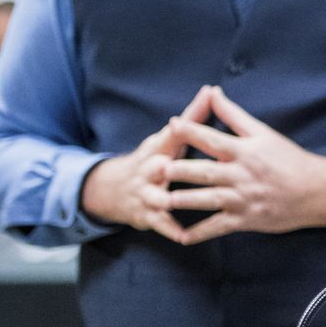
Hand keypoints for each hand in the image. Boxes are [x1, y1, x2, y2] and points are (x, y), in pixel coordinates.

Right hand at [78, 87, 207, 243]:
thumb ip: (193, 118)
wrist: (113, 189)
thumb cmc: (154, 159)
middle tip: (168, 166)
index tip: (197, 110)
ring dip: (164, 199)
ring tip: (172, 203)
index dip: (184, 122)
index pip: (172, 133)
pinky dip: (170, 229)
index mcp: (158, 148)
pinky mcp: (145, 214)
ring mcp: (145, 193)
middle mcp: (149, 169)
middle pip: (156, 166)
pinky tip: (183, 236)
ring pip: (155, 196)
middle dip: (162, 166)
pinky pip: (159, 223)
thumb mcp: (168, 138)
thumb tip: (212, 90)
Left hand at [162, 86, 325, 244]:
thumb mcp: (263, 133)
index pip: (213, 139)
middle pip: (206, 172)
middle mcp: (242, 175)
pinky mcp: (246, 220)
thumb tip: (212, 92)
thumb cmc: (289, 159)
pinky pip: (219, 227)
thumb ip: (234, 115)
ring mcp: (243, 199)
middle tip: (158, 169)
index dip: (191, 131)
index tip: (171, 125)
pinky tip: (182, 237)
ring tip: (163, 200)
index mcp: (245, 151)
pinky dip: (201, 234)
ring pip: (209, 200)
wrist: (315, 191)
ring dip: (185, 201)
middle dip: (181, 170)